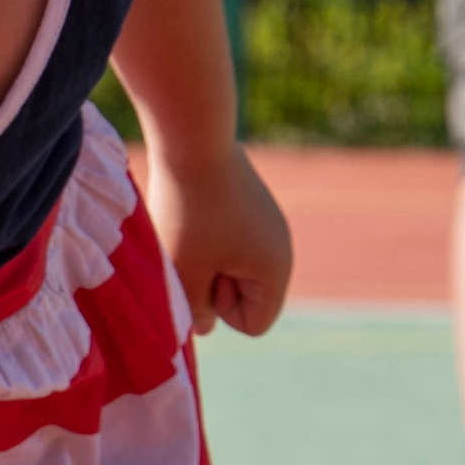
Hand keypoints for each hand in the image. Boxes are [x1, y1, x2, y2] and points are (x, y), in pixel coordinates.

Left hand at [139, 137, 293, 339]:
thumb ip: (193, 310)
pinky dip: (205, 237)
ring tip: (189, 229)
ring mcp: (266, 225)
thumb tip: (204, 325)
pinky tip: (192, 210)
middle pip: (243, 298)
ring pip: (230, 268)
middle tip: (194, 248)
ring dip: (204, 261)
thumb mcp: (184, 272)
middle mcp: (280, 248)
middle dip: (213, 284)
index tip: (206, 274)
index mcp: (276, 269)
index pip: (254, 324)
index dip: (221, 311)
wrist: (194, 138)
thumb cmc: (187, 211)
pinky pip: (227, 243)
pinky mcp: (249, 206)